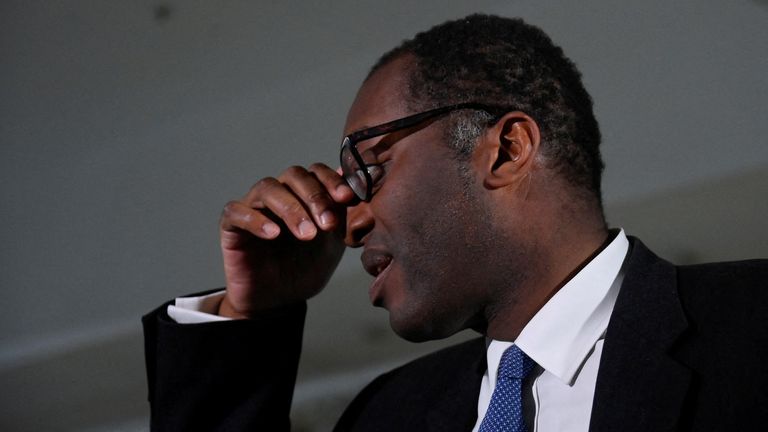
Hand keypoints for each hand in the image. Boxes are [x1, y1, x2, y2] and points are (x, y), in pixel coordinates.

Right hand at [218, 163, 355, 317]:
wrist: (280, 301)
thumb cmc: (305, 269)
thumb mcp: (332, 243)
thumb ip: (341, 214)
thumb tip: (353, 183)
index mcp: (303, 194)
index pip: (316, 172)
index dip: (331, 181)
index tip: (347, 198)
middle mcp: (278, 195)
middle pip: (293, 175)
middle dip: (314, 196)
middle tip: (328, 224)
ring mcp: (253, 207)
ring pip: (267, 188)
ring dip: (291, 208)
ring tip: (307, 234)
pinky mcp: (231, 226)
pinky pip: (236, 211)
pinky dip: (255, 219)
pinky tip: (273, 234)